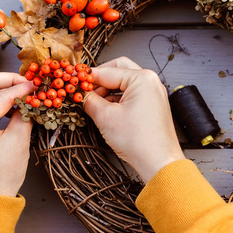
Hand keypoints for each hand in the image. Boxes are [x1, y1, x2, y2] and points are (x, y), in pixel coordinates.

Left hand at [0, 73, 35, 196]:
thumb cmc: (1, 176)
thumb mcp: (18, 142)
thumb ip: (24, 113)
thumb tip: (32, 95)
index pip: (0, 95)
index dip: (22, 88)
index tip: (39, 86)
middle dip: (7, 79)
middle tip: (28, 84)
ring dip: (0, 87)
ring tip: (22, 93)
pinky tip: (11, 104)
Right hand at [83, 57, 184, 182]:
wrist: (158, 162)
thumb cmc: (140, 141)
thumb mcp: (105, 117)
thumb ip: (89, 100)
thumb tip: (80, 94)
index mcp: (142, 79)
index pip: (107, 71)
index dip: (87, 78)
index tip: (74, 82)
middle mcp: (151, 82)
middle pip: (118, 70)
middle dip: (99, 80)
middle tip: (84, 90)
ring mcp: (154, 93)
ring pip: (124, 82)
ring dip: (107, 90)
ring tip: (93, 103)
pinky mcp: (153, 105)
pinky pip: (132, 94)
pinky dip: (117, 99)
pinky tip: (106, 109)